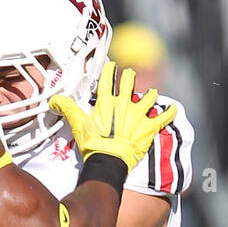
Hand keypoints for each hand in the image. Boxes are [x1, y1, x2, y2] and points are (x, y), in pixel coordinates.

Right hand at [49, 61, 176, 171]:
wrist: (108, 161)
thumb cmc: (93, 143)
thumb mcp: (78, 125)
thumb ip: (67, 109)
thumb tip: (53, 100)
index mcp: (107, 102)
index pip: (108, 79)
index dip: (110, 71)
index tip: (113, 65)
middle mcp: (124, 104)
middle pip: (129, 82)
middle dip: (130, 76)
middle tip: (130, 74)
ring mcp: (138, 115)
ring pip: (148, 97)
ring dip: (150, 95)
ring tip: (151, 93)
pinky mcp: (149, 127)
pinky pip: (163, 117)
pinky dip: (169, 113)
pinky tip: (174, 109)